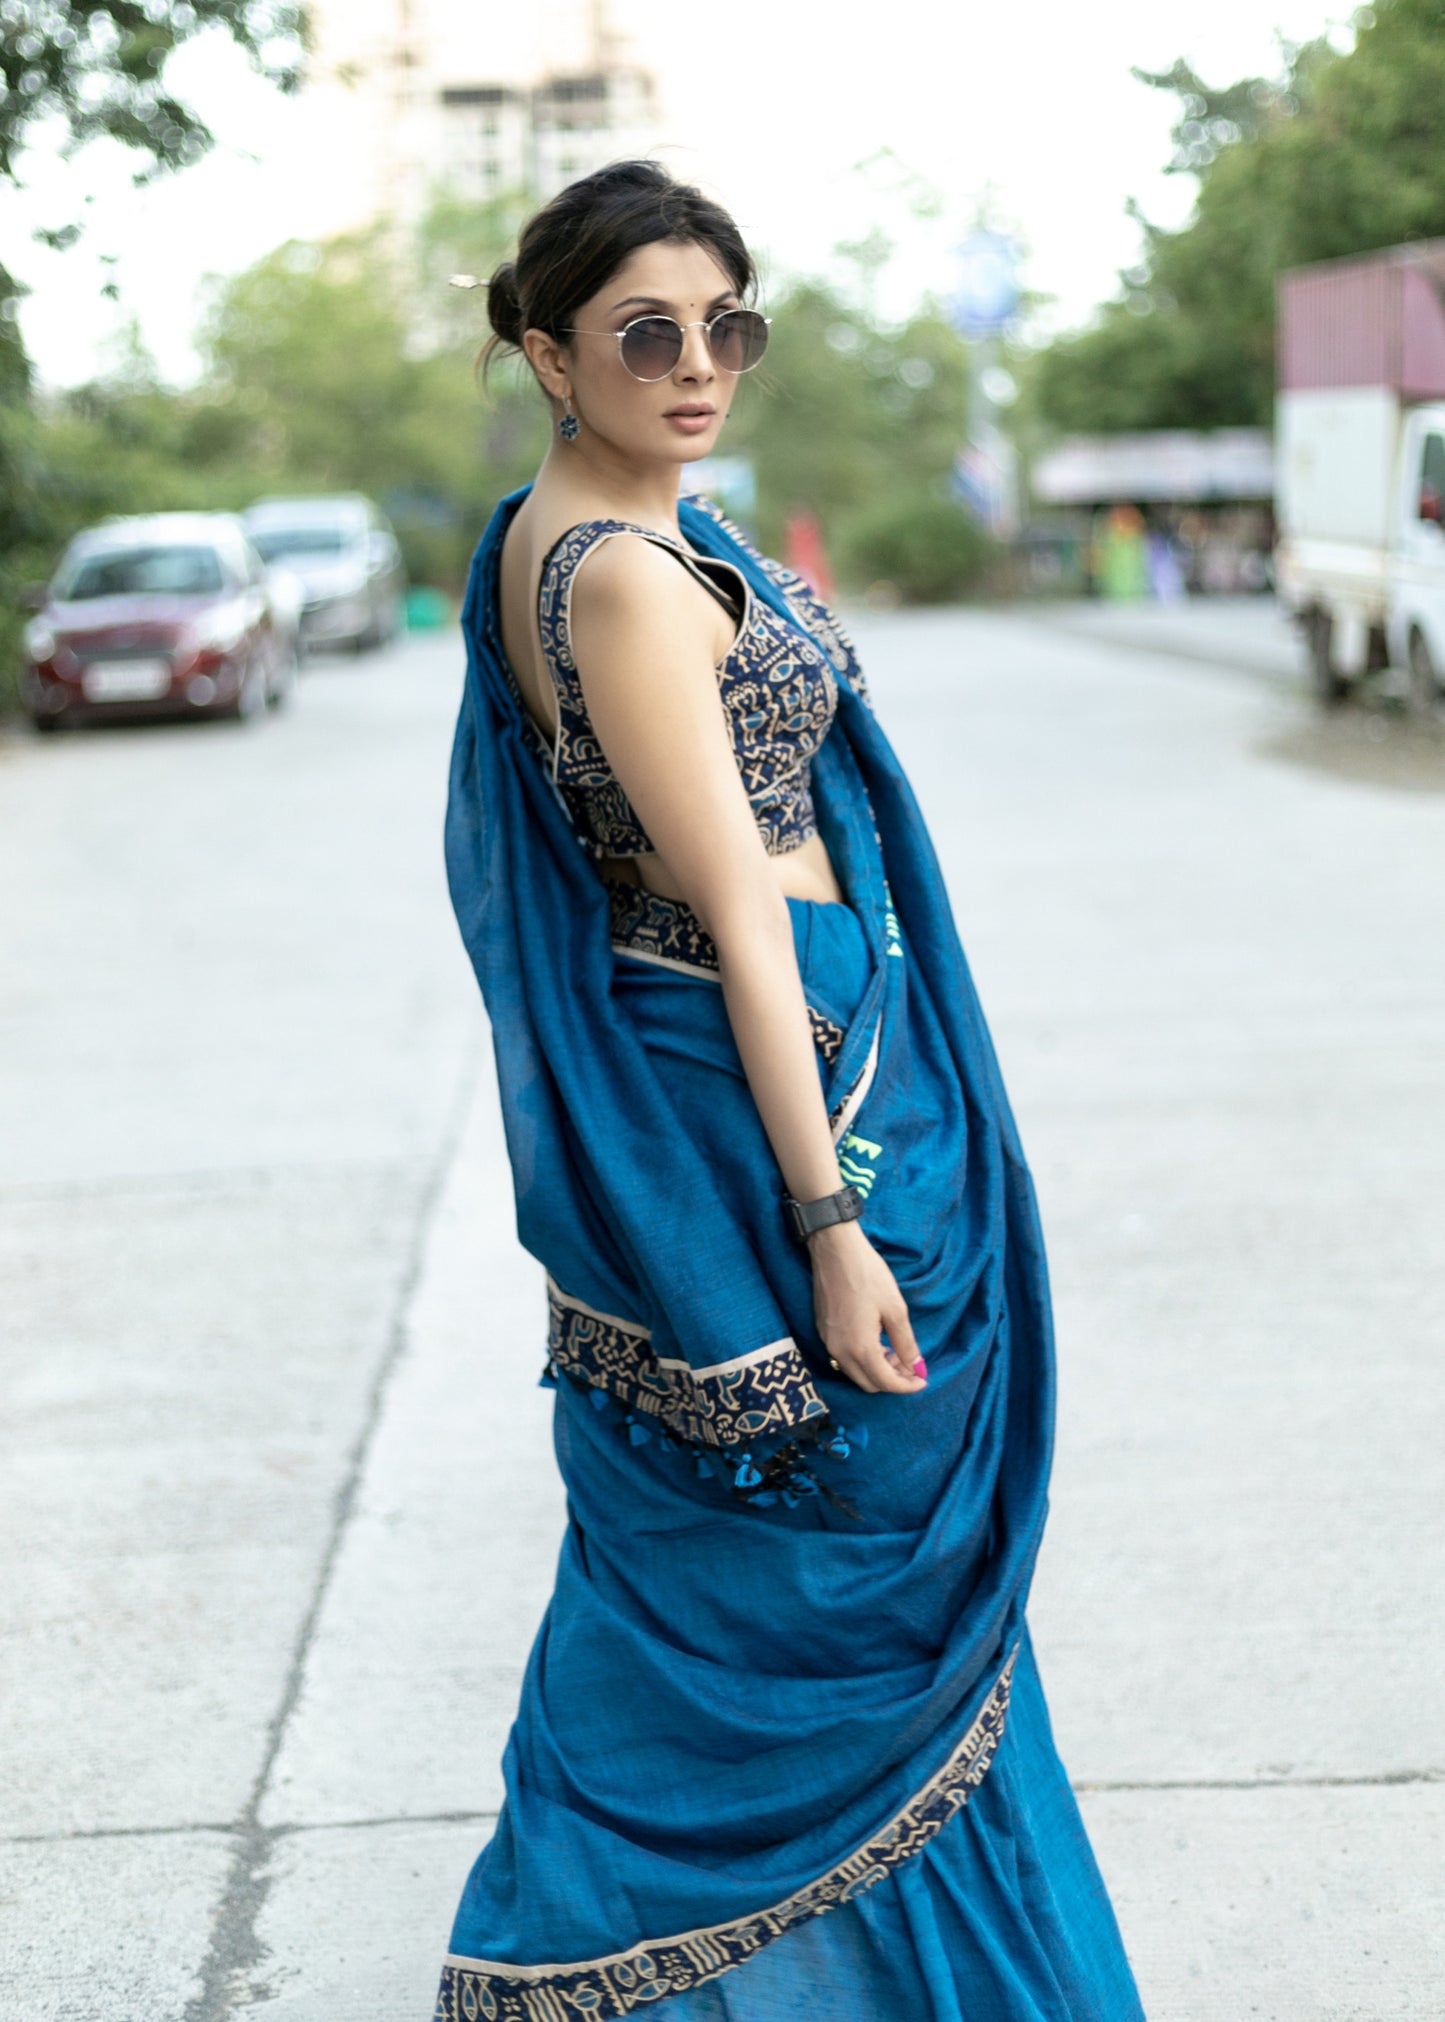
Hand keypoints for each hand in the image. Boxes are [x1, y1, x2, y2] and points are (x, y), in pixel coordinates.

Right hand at [808, 1221, 925, 1394]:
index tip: (923, 1378)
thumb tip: (917, 1367)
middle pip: (869, 1383)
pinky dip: (863, 1359)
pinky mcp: (823, 1332)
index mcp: (860, 1348)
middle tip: (910, 1363)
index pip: (886, 1382)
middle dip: (892, 1379)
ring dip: (877, 1370)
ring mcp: (828, 1342)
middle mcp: (839, 1352)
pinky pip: (844, 1358)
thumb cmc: (869, 1275)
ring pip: (855, 1372)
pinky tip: (876, 1341)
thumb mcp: (895, 1309)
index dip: (907, 1385)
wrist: (835, 1250)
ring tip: (895, 1351)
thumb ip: (906, 1343)